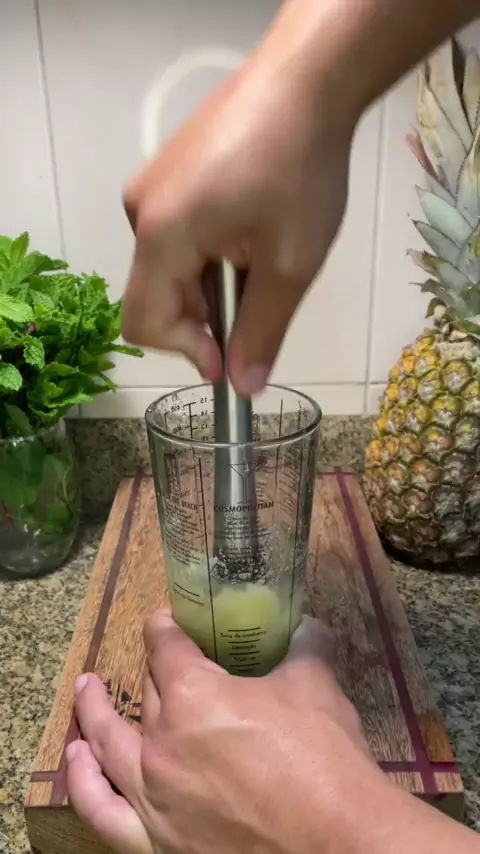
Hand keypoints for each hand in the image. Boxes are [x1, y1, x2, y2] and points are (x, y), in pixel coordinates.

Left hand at [66, 613, 376, 853]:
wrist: (338, 845)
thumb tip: (305, 628)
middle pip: (147, 692)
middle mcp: (161, 742)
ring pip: (108, 743)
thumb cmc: (325, 760)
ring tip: (86, 690)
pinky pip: (103, 810)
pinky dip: (84, 783)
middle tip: (163, 661)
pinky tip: (76, 762)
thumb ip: (304, 648)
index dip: (165, 627)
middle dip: (156, 670)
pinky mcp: (155, 841)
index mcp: (194, 696)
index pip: (166, 647)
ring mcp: (153, 795)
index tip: (168, 621)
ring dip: (94, 712)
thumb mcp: (317, 687)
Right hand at [121, 46, 352, 394]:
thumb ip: (262, 331)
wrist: (306, 79)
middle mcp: (141, 211)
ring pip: (169, 266)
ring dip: (209, 284)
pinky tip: (248, 235)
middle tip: (259, 307)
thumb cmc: (301, 170)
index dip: (184, 351)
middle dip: (203, 317)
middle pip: (156, 294)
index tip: (229, 359)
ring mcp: (152, 186)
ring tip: (260, 262)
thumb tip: (242, 387)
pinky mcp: (168, 172)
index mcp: (160, 234)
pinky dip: (207, 254)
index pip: (144, 321)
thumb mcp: (290, 262)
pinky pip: (175, 234)